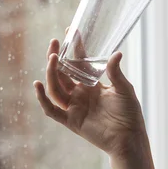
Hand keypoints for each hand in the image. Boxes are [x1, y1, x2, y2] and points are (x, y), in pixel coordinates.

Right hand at [33, 38, 146, 159]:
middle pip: (62, 73)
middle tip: (55, 43)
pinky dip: (42, 98)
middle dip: (57, 57)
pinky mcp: (71, 120)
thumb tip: (116, 53)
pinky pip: (52, 109)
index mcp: (92, 84)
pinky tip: (38, 84)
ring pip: (55, 87)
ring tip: (53, 58)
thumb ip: (115, 73)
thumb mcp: (124, 89)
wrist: (128, 137)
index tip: (69, 31)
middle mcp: (80, 93)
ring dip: (51, 73)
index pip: (79, 62)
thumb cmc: (129, 113)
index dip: (74, 48)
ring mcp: (74, 107)